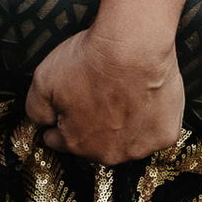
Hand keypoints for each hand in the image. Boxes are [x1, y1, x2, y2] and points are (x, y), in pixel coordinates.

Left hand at [24, 24, 184, 165]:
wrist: (134, 46)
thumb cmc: (89, 61)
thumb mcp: (43, 80)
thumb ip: (36, 108)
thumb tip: (41, 122)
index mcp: (78, 144)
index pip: (59, 140)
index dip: (59, 119)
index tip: (67, 102)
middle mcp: (110, 155)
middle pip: (94, 142)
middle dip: (91, 122)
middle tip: (96, 91)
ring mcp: (141, 147)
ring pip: (126, 139)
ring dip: (122, 122)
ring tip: (120, 90)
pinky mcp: (165, 134)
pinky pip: (153, 129)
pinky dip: (149, 115)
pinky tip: (143, 93)